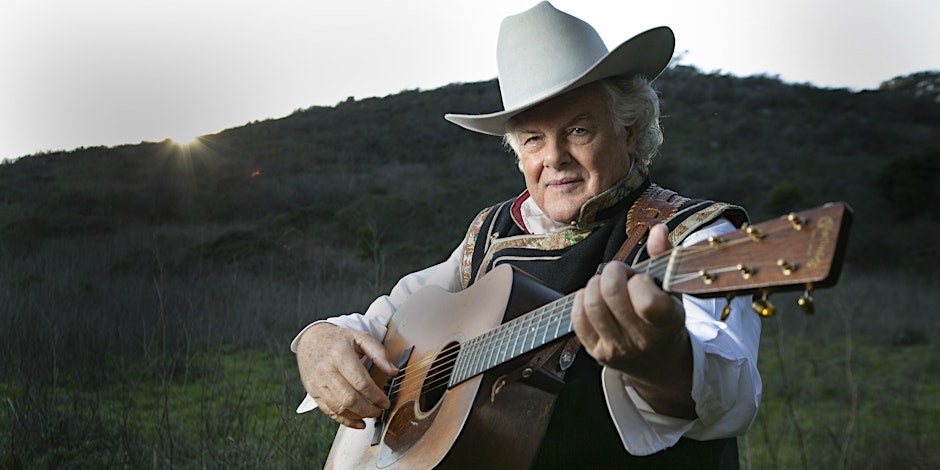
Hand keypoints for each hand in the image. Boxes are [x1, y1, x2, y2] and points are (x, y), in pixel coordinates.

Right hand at [295, 323, 398, 428]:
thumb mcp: (360, 338)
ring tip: (370, 414)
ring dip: (358, 416)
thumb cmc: (338, 339)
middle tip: (379, 411)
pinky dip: (345, 421)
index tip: (385, 402)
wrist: (311, 339)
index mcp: (340, 354)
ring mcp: (317, 383)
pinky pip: (329, 412)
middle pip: (349, 399)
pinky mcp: (312, 392)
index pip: (361, 383)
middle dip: (368, 409)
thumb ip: (379, 353)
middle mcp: (326, 370)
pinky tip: (358, 422)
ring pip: (339, 408)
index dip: (376, 396)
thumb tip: (394, 371)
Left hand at [570, 223, 695, 417]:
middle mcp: (642, 340)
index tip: (643, 280)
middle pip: (611, 293)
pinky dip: (583, 299)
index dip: (640, 281)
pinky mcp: (596, 352)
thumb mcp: (673, 291)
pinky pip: (578, 318)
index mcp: (667, 323)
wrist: (660, 363)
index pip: (647, 300)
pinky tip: (596, 298)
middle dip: (613, 272)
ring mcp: (617, 349)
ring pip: (592, 303)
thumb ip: (664, 258)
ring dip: (596, 284)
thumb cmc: (666, 320)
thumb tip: (658, 230)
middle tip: (622, 275)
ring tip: (609, 285)